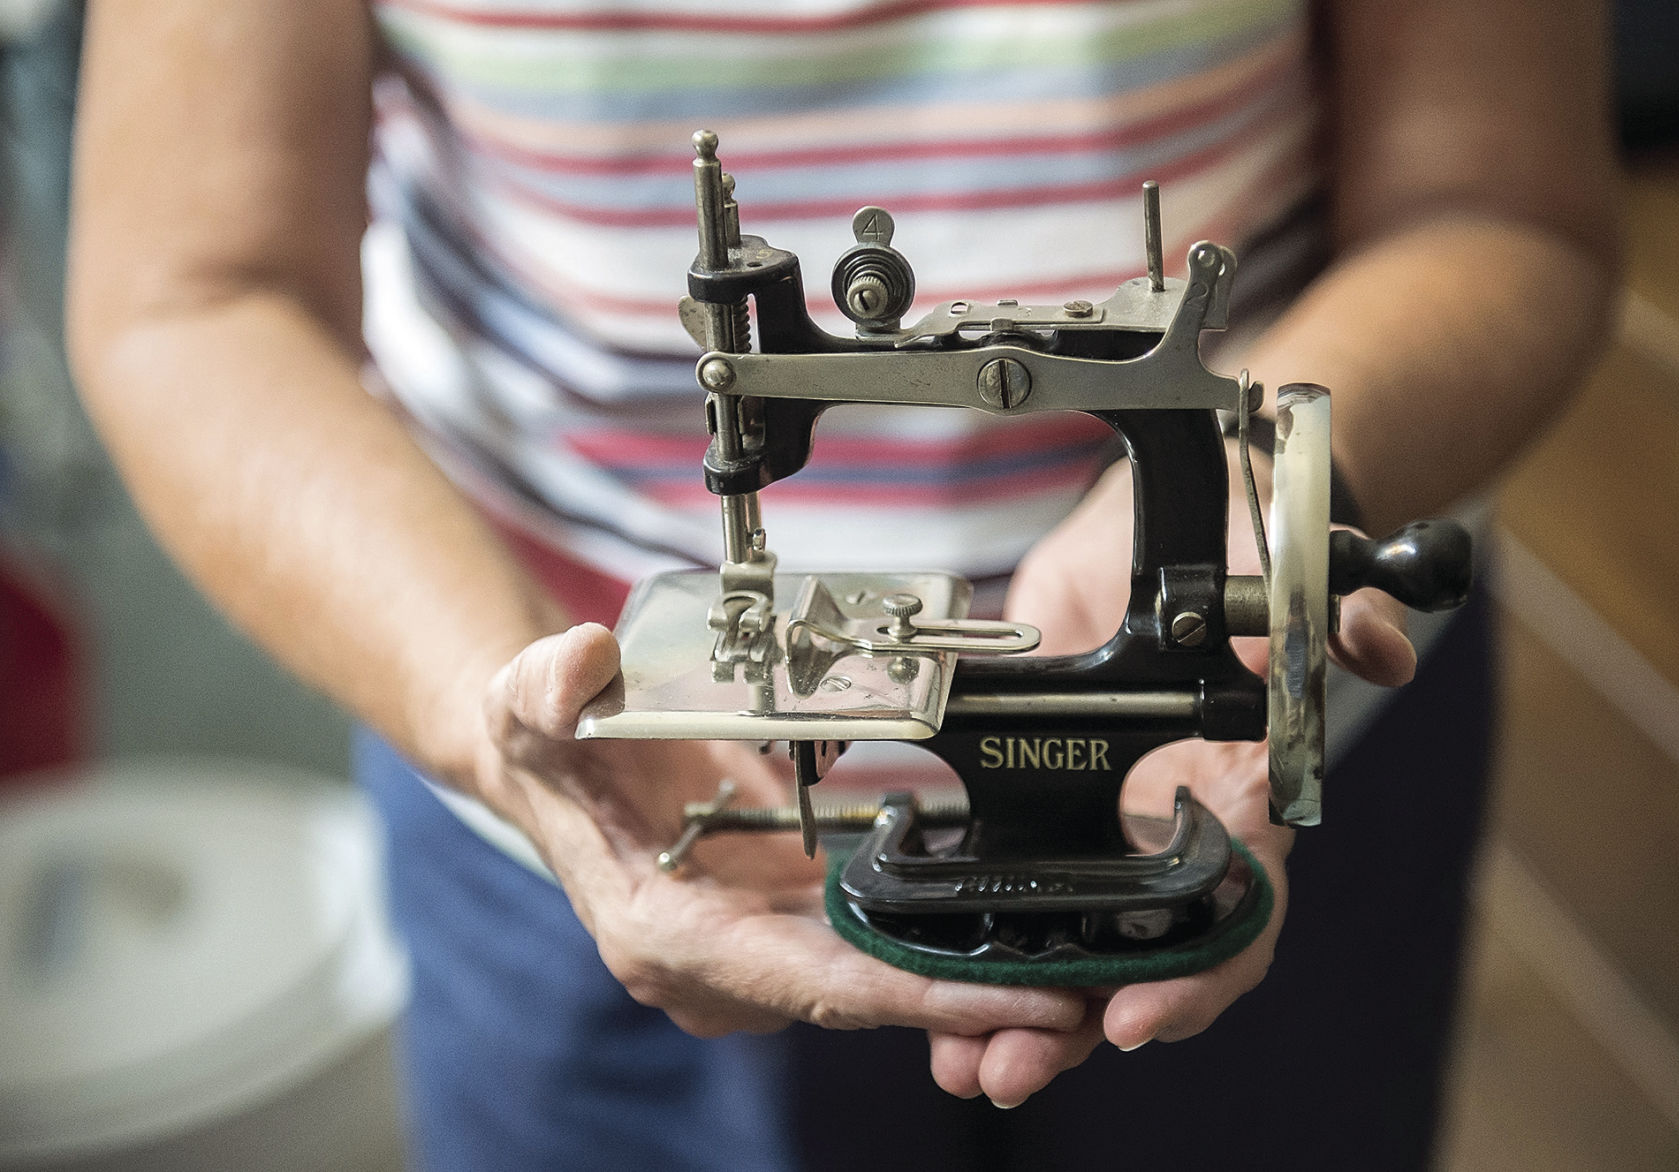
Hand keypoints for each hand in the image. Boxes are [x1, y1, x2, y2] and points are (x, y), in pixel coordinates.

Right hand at [470, 624, 1089, 1039]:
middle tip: (1082, 1000)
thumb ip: (553, 686)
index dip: (913, 996)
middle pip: (862, 1000)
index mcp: (665, 932)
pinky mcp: (782, 925)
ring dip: (967, 988)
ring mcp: (753, 951)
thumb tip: (581, 661)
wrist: (560, 757)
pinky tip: (1016, 938)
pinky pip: (871, 949)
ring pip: (876, 986)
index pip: (808, 981)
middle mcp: (716, 965)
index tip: (1008, 1000)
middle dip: (968, 1007)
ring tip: (1077, 978)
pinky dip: (937, 950)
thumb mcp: (533, 701)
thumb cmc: (547, 740)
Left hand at [927, 450, 1415, 1106]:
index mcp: (1240, 812)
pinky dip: (967, 949)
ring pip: (1062, 950)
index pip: (1235, 922)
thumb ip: (1330, 619)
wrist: (1153, 534)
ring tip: (959, 1062)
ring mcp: (1101, 835)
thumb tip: (1378, 649)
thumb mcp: (1280, 579)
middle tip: (1010, 1072)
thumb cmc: (1230, 562)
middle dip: (1075, 1031)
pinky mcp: (1031, 811)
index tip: (1134, 1017)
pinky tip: (923, 990)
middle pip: (1134, 965)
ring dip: (1013, 1016)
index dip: (1195, 980)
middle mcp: (1172, 843)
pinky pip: (1001, 895)